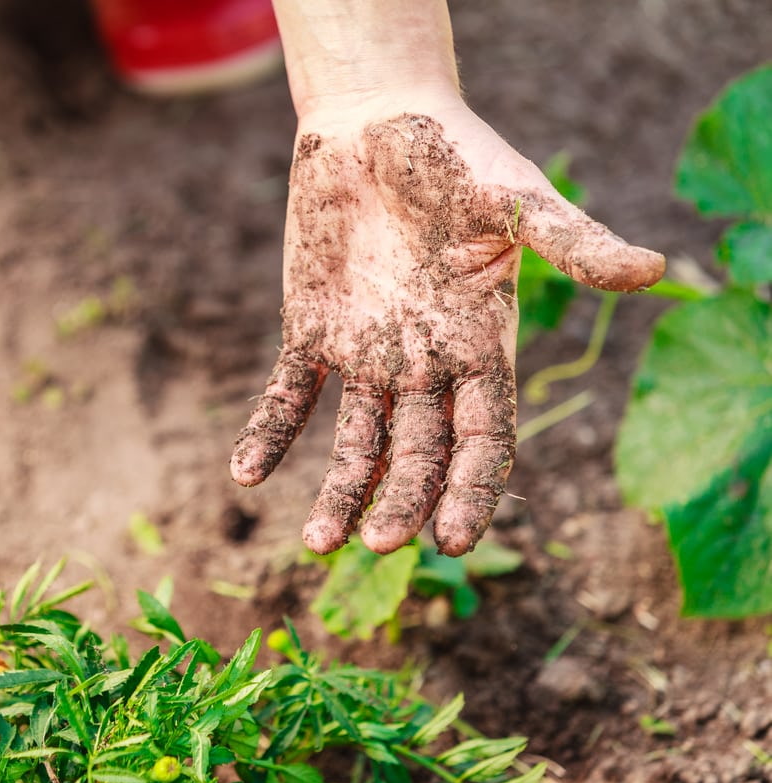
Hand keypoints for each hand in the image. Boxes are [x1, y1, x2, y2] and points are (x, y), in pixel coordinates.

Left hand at [231, 103, 663, 556]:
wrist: (373, 118)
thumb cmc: (454, 152)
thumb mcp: (513, 196)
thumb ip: (571, 240)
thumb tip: (656, 270)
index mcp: (481, 344)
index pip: (482, 438)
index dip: (470, 489)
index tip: (451, 538)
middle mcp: (425, 363)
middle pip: (418, 453)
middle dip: (401, 500)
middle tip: (379, 544)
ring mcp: (366, 354)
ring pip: (357, 441)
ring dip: (340, 490)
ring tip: (317, 541)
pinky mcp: (310, 333)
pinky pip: (288, 395)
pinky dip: (269, 433)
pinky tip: (246, 473)